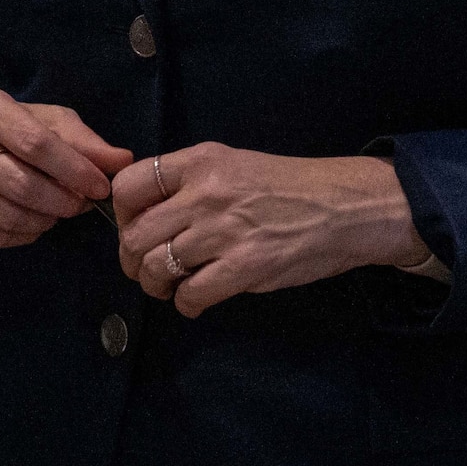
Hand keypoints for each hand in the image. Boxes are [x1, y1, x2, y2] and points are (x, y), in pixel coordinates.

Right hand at [0, 87, 132, 247]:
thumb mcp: (50, 123)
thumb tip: (123, 161)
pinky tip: (33, 224)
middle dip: (59, 201)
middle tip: (79, 206)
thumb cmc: (15, 130)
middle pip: (18, 183)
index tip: (100, 187)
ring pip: (4, 214)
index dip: (73, 169)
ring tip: (57, 213)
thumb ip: (85, 142)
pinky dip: (20, 236)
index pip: (35, 143)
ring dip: (42, 221)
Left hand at [111, 144, 427, 316]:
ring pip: (158, 267)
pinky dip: (185, 304)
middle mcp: (205, 192)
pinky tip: (194, 301)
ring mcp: (225, 230)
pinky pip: (192, 294)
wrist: (345, 207)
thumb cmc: (287, 187)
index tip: (132, 229)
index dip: (121, 215)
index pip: (129, 185)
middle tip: (142, 269)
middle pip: (136, 234)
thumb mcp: (232, 165)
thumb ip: (188, 182)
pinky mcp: (246, 267)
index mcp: (199, 161)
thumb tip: (145, 212)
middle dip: (131, 260)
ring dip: (154, 285)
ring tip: (166, 287)